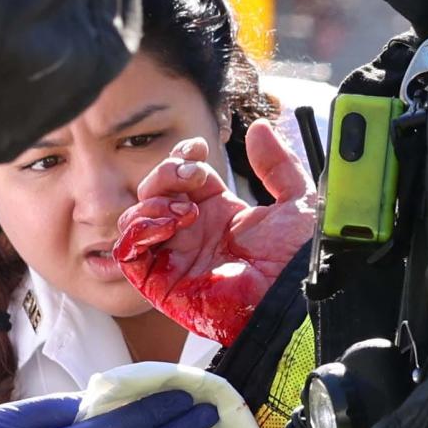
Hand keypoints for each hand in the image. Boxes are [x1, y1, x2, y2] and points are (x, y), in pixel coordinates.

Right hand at [114, 120, 314, 346]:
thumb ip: (278, 164)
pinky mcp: (160, 283)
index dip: (183, 158)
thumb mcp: (297, 201)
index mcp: (220, 214)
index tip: (197, 149)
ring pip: (136, 218)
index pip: (183, 176)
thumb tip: (259, 128)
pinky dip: (139, 230)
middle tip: (192, 176)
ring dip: (153, 200)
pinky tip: (168, 223)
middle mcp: (192, 234)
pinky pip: (129, 252)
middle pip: (154, 191)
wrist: (292, 299)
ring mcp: (174, 258)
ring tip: (184, 208)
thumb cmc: (297, 261)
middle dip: (166, 173)